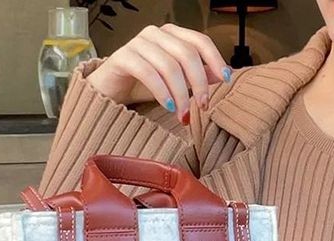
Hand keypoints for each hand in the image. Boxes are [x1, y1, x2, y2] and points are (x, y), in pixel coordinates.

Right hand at [86, 23, 231, 123]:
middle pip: (186, 54)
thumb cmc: (141, 85)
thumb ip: (196, 76)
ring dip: (181, 93)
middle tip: (203, 105)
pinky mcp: (122, 57)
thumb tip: (221, 75)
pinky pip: (148, 73)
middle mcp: (155, 34)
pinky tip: (169, 107)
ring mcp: (138, 43)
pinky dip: (162, 92)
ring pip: (169, 65)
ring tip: (183, 114)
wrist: (108, 91)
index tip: (225, 79)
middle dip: (198, 82)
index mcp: (171, 35)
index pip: (200, 41)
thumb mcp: (174, 82)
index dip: (215, 60)